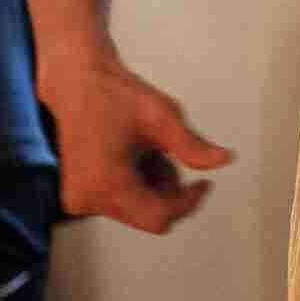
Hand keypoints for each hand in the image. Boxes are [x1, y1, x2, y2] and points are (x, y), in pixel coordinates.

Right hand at [38, 51, 234, 234]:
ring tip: (147, 149)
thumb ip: (193, 146)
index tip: (203, 184)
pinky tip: (134, 155)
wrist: (77, 82)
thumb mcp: (163, 118)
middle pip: (149, 216)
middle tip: (169, 155)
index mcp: (106, 183)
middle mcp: (87, 198)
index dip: (188, 202)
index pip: (159, 218)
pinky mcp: (78, 194)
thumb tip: (222, 160)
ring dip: (154, 185)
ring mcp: (79, 198)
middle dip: (170, 190)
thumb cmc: (113, 95)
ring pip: (137, 210)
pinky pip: (121, 202)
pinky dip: (137, 182)